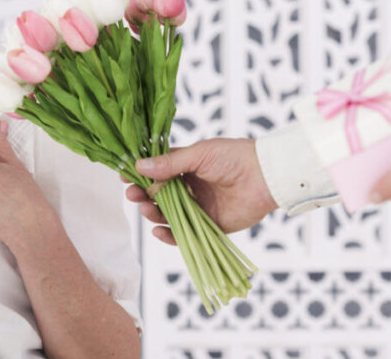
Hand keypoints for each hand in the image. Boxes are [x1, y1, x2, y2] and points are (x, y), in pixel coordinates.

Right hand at [126, 138, 276, 243]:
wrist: (265, 176)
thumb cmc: (234, 157)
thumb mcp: (199, 154)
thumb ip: (170, 163)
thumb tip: (140, 165)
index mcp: (186, 167)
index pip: (157, 171)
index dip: (141, 174)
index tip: (124, 176)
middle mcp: (190, 188)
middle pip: (158, 195)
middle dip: (143, 195)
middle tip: (133, 195)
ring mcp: (198, 207)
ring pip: (168, 214)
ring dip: (153, 213)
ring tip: (147, 209)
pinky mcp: (209, 225)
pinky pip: (184, 233)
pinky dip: (169, 235)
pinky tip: (158, 230)